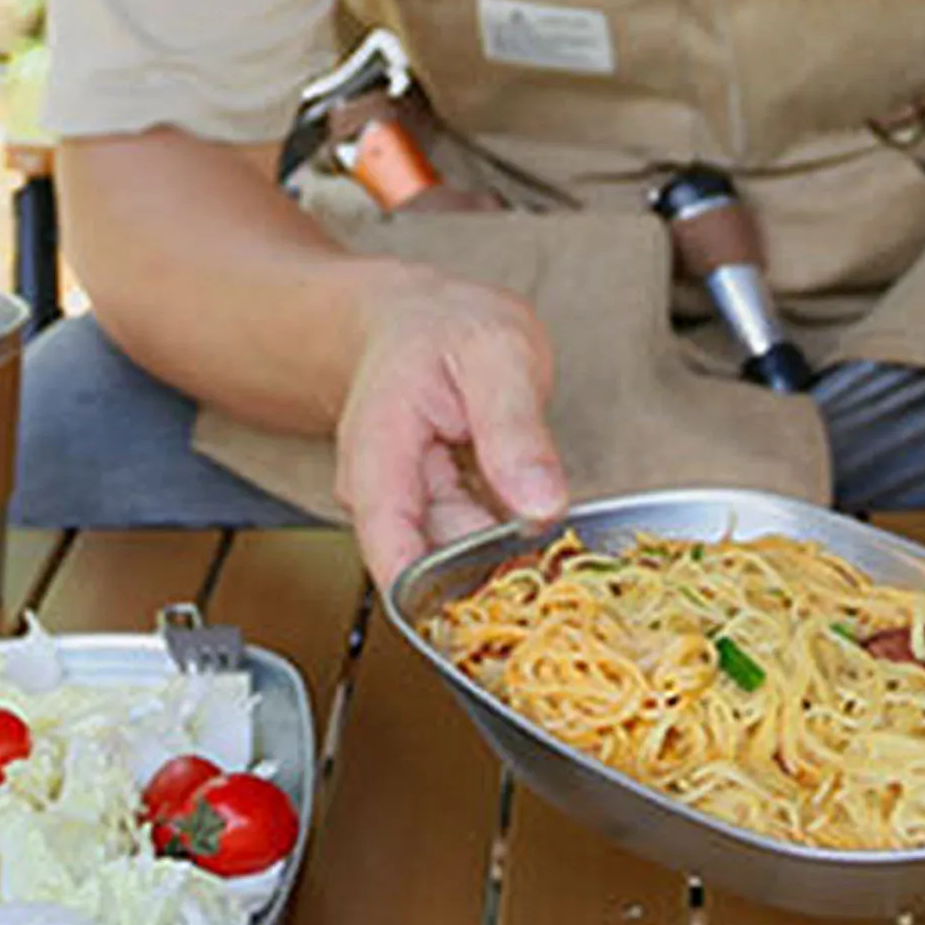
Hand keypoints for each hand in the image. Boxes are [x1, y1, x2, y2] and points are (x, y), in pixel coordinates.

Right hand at [335, 273, 568, 589]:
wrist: (415, 321)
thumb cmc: (445, 327)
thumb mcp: (497, 354)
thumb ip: (515, 430)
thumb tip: (542, 507)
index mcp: (379, 453)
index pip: (391, 547)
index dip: (438, 594)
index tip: (503, 602)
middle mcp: (378, 495)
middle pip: (436, 566)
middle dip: (497, 563)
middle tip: (547, 521)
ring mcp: (401, 511)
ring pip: (460, 562)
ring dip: (505, 550)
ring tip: (533, 493)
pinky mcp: (427, 520)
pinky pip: (471, 549)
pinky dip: (504, 539)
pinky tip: (523, 504)